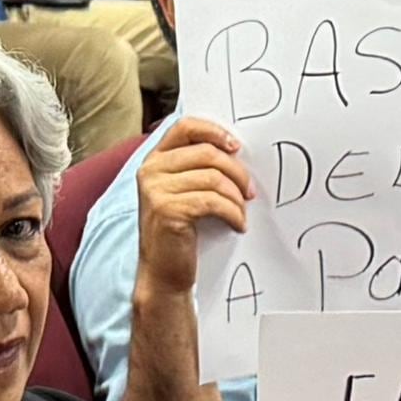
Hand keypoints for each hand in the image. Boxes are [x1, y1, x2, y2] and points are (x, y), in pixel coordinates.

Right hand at [128, 115, 250, 303]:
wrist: (164, 273)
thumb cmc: (180, 232)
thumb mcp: (185, 192)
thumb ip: (198, 168)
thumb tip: (236, 151)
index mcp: (155, 160)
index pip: (186, 127)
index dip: (215, 132)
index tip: (236, 147)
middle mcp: (150, 171)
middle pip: (207, 153)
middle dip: (237, 172)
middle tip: (249, 191)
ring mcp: (156, 190)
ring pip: (213, 178)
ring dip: (236, 197)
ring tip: (241, 212)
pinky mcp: (168, 211)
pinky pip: (213, 202)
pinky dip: (233, 213)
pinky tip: (237, 224)